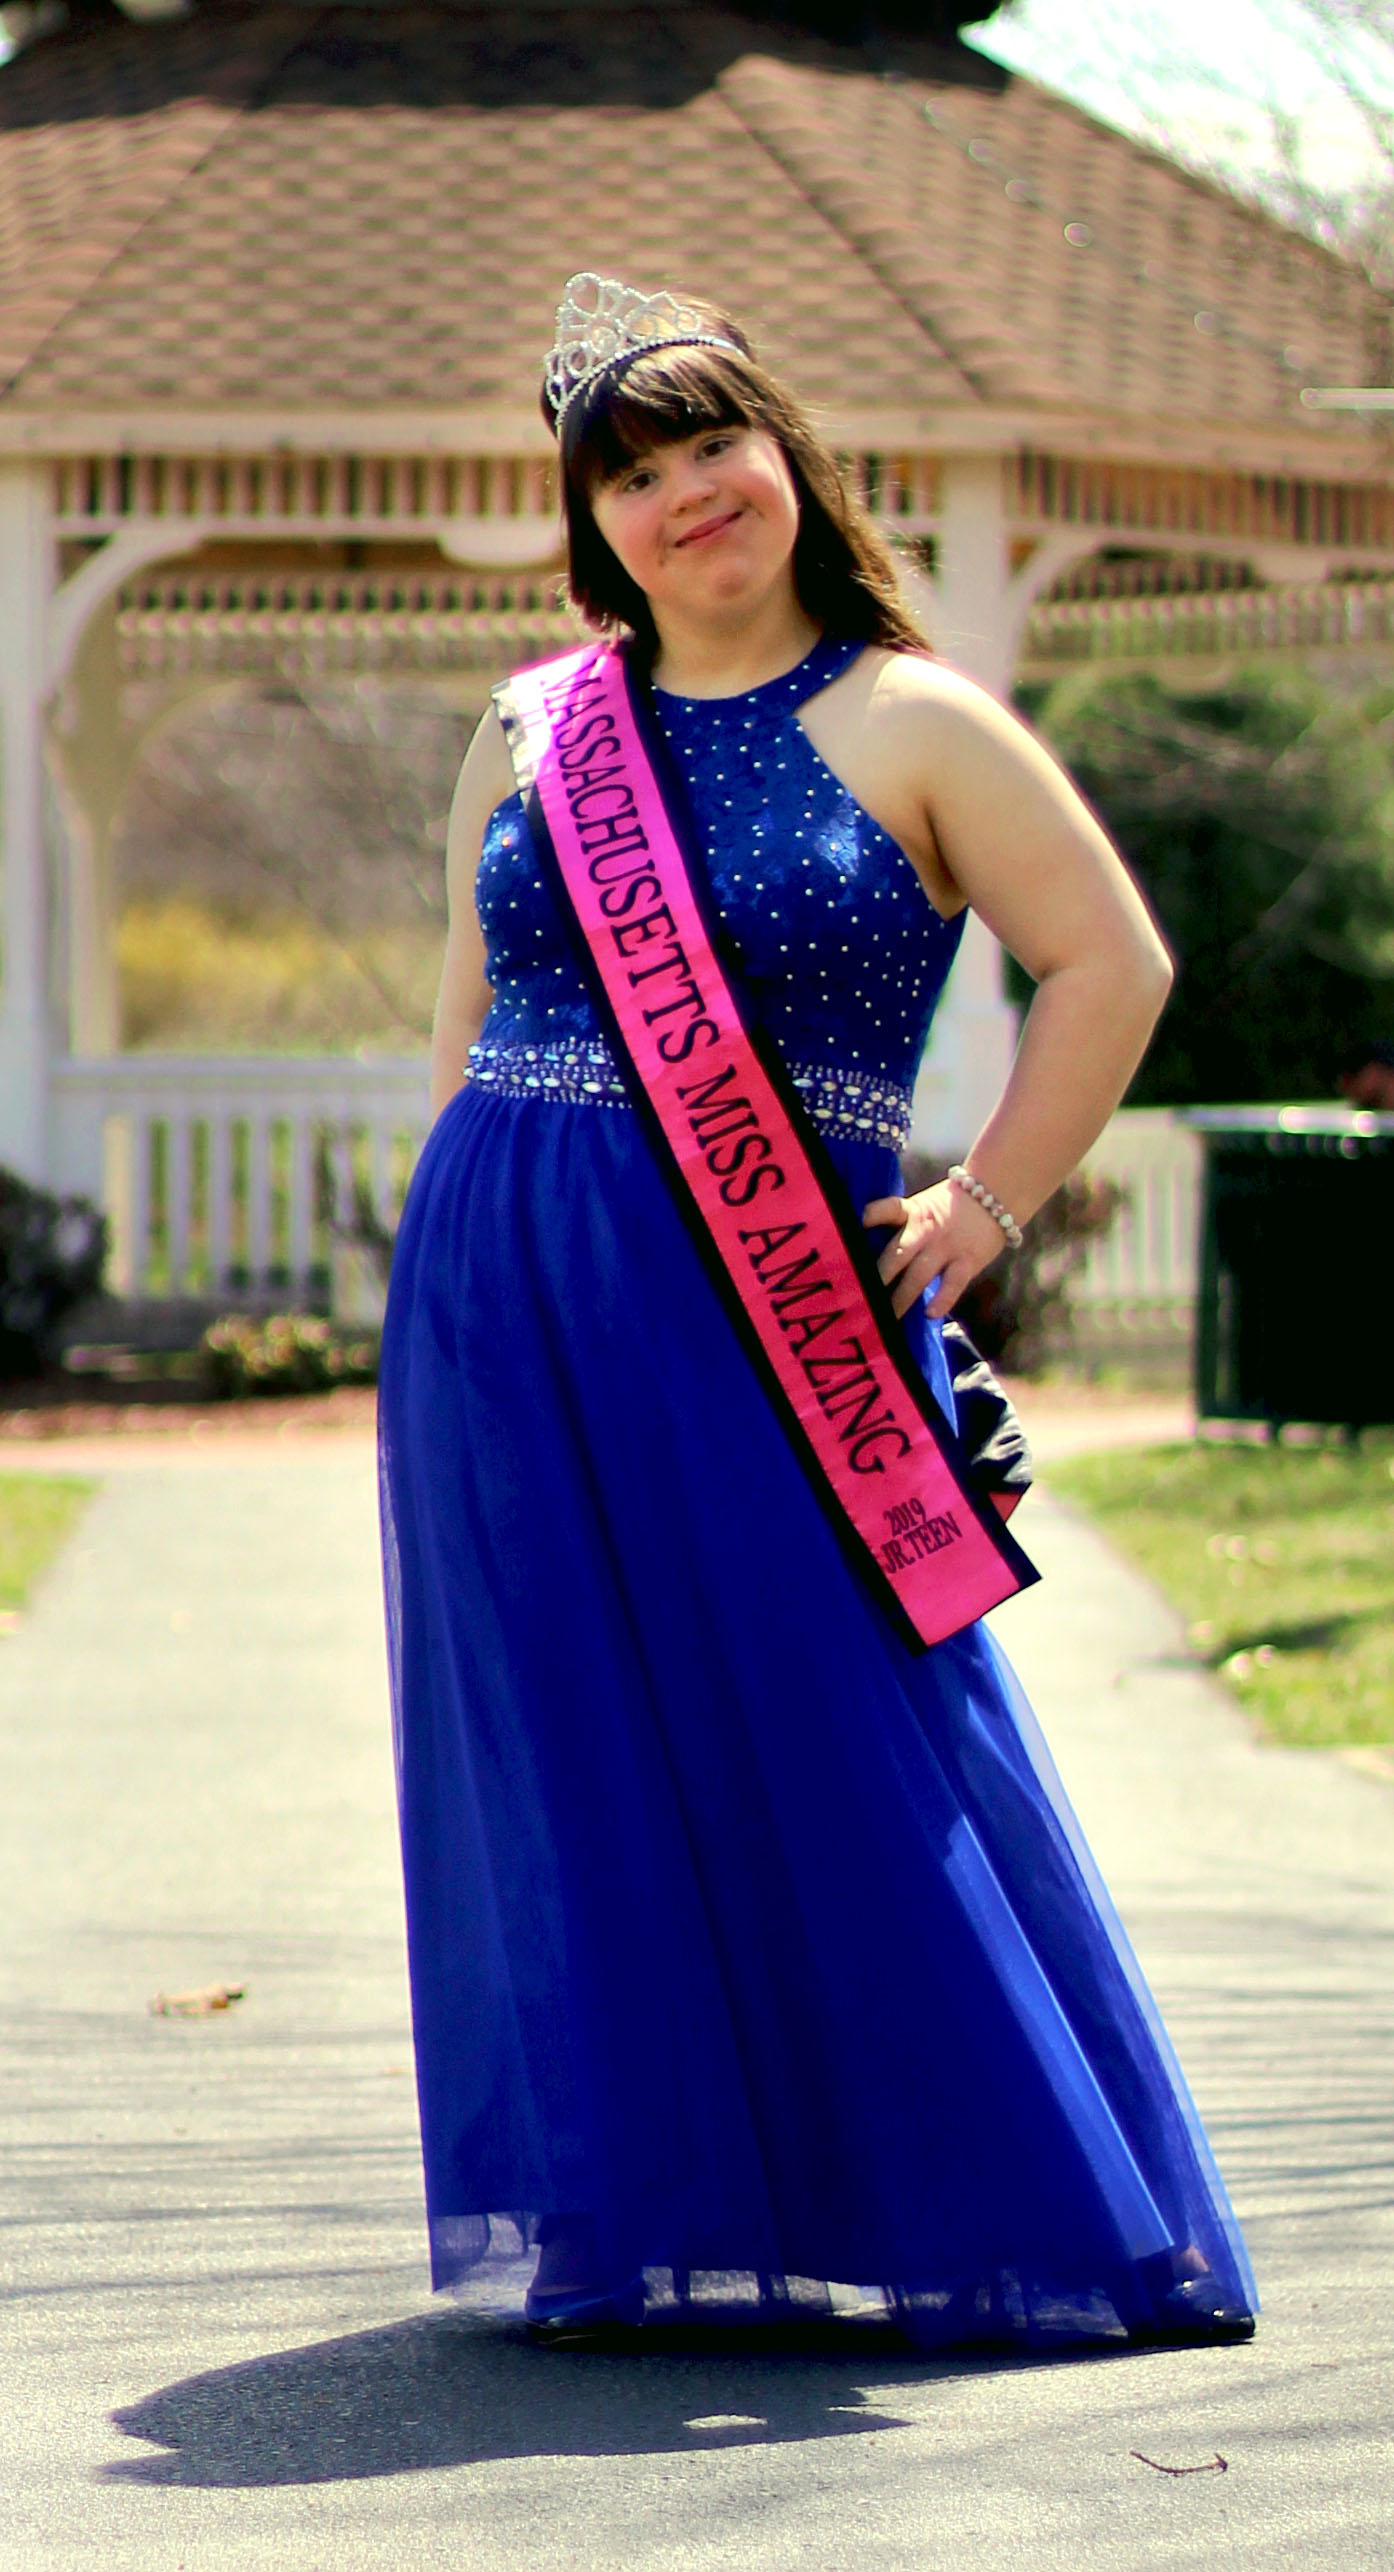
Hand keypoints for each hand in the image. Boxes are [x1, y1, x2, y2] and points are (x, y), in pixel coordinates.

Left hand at [862, 1179, 1010, 1319]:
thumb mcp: (922, 1205)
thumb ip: (901, 1224)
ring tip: (886, 1319)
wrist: (995, 1194)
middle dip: (877, 1277)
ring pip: (919, 1275)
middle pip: (897, 1253)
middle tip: (858, 1299)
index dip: (870, 1216)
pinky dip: (942, 1299)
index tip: (851, 1230)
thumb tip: (866, 1248)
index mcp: (913, 1211)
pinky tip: (929, 1314)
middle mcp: (926, 1230)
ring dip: (901, 1298)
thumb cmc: (950, 1205)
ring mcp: (947, 1246)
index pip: (887, 1209)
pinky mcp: (968, 1261)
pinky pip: (953, 1283)